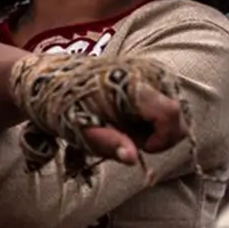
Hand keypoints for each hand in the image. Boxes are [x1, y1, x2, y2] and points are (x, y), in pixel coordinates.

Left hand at [10, 54, 188, 173]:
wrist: (51, 79)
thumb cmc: (64, 107)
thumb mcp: (82, 131)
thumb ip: (109, 143)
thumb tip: (133, 159)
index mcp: (134, 86)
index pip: (172, 115)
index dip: (163, 138)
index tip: (141, 147)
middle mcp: (147, 72)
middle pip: (177, 114)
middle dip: (158, 134)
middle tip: (126, 135)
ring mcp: (149, 68)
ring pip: (173, 108)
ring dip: (155, 125)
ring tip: (124, 124)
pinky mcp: (148, 69)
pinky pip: (165, 99)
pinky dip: (152, 114)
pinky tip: (128, 115)